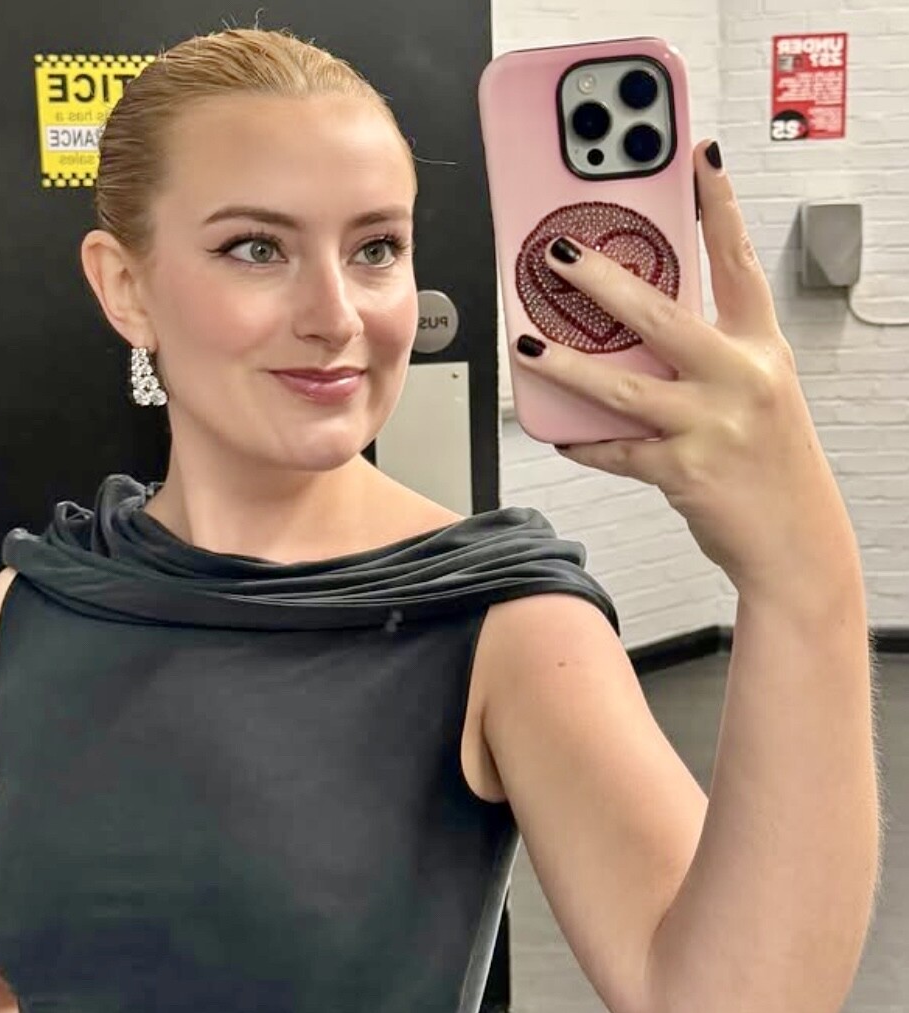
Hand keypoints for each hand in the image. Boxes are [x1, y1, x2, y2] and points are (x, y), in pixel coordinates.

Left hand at [512, 140, 860, 604]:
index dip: (719, 207)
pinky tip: (561, 433)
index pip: (739, 263)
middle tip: (561, 253)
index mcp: (762, 350)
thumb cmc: (772, 465)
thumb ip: (710, 357)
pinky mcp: (684, 471)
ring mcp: (712, 426)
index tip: (699, 158)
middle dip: (604, 280)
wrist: (797, 541)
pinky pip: (619, 452)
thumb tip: (638, 331)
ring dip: (568, 362)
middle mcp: (740, 379)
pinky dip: (586, 443)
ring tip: (528, 342)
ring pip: (625, 386)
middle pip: (662, 315)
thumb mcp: (759, 394)